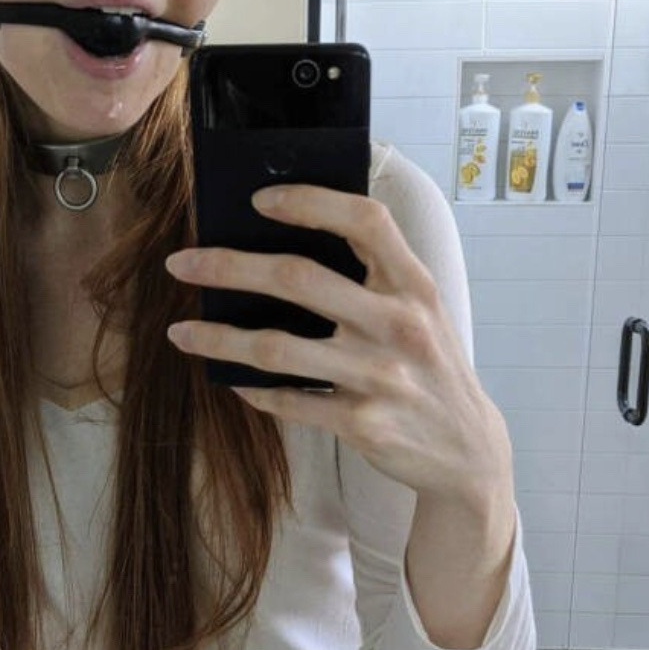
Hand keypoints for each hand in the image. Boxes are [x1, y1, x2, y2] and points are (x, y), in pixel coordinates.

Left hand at [164, 184, 510, 508]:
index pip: (365, 221)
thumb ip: (375, 275)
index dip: (311, 202)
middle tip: (180, 262)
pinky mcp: (363, 423)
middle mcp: (400, 324)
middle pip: (298, 278)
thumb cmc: (428, 366)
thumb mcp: (422, 310)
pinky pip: (289, 400)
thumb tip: (282, 242)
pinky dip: (253, 390)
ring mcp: (381, 376)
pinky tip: (232, 380)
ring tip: (180, 331)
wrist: (468, 450)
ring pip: (276, 348)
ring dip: (217, 337)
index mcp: (414, 284)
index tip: (259, 199)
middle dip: (227, 266)